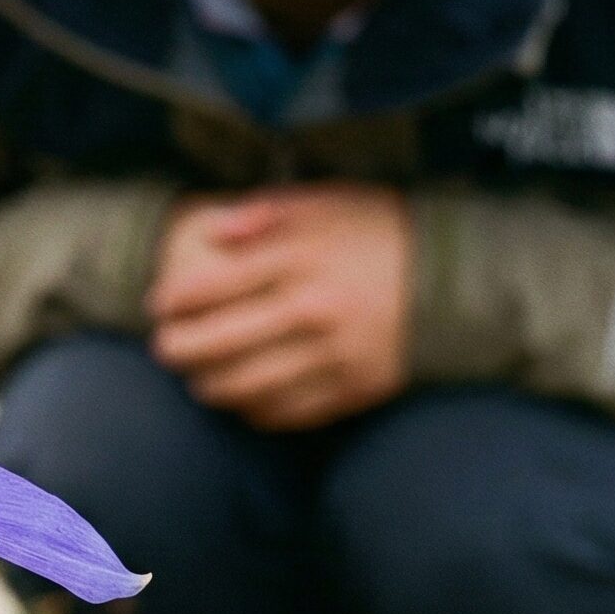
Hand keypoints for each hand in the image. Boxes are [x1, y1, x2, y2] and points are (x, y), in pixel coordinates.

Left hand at [147, 184, 412, 430]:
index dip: (176, 299)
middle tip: (163, 348)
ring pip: (247, 384)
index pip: (216, 284)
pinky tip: (242, 398)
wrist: (455, 280)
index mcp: (304, 256)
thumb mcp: (329, 202)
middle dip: (179, 349)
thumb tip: (213, 231)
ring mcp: (335, 353)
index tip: (158, 305)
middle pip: (221, 342)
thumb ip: (268, 211)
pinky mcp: (354, 388)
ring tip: (196, 378)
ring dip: (209, 385)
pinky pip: (287, 411)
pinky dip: (254, 409)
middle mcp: (316, 307)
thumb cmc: (379, 232)